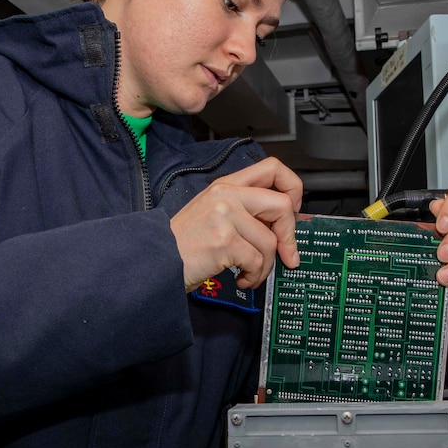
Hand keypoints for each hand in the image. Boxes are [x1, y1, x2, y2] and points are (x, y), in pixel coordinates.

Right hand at [170, 157, 301, 291]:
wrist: (155, 260)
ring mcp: (224, 216)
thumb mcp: (213, 213)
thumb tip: (282, 226)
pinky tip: (241, 278)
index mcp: (226, 185)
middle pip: (281, 206)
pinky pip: (256, 261)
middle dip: (289, 236)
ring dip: (265, 266)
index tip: (293, 211)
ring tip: (250, 273)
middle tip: (287, 255)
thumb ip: (245, 211)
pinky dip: (254, 276)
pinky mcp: (224, 241)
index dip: (292, 188)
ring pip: (270, 241)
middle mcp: (226, 195)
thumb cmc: (184, 243)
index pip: (272, 168)